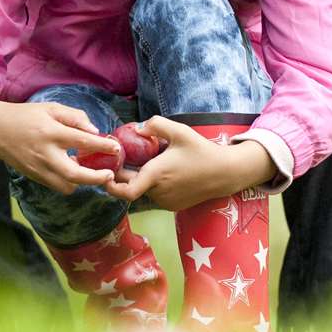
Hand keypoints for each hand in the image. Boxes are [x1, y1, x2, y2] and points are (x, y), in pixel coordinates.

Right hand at [0, 98, 120, 194]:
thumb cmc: (25, 116)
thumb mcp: (50, 108)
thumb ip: (74, 117)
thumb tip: (94, 131)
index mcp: (50, 132)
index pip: (82, 141)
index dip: (102, 146)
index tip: (116, 148)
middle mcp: (45, 154)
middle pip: (75, 175)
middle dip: (96, 178)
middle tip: (110, 175)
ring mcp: (38, 169)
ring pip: (67, 186)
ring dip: (82, 181)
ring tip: (90, 171)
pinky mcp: (34, 177)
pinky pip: (57, 185)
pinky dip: (69, 181)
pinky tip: (72, 170)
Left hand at [102, 116, 276, 211]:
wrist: (225, 173)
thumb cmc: (201, 150)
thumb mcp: (179, 131)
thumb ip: (155, 124)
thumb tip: (136, 128)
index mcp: (156, 175)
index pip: (126, 191)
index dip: (111, 187)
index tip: (105, 176)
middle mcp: (158, 192)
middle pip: (132, 185)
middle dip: (125, 173)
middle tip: (126, 157)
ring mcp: (166, 201)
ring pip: (144, 190)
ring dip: (142, 178)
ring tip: (154, 160)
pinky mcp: (172, 206)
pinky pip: (155, 194)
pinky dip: (154, 184)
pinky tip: (165, 171)